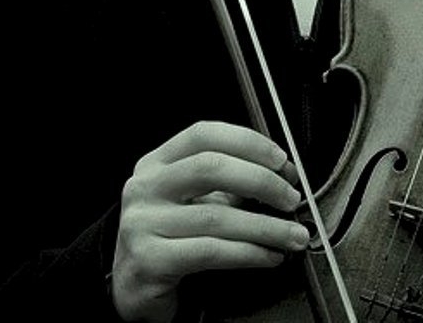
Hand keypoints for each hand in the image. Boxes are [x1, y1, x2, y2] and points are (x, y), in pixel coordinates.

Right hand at [111, 121, 309, 321]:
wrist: (131, 286)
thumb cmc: (168, 237)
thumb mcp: (192, 200)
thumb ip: (229, 183)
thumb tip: (282, 176)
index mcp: (157, 162)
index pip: (204, 135)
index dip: (246, 142)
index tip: (279, 159)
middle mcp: (146, 187)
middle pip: (210, 168)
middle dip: (261, 181)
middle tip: (290, 197)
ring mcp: (143, 223)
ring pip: (217, 216)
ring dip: (266, 226)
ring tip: (292, 234)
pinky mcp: (150, 260)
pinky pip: (211, 252)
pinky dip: (249, 253)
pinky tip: (269, 255)